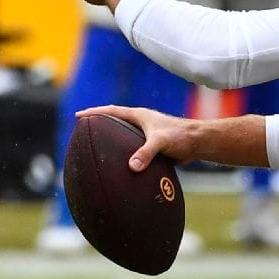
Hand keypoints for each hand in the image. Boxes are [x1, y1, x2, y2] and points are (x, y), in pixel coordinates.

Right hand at [75, 105, 195, 171]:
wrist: (199, 143)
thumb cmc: (182, 136)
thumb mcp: (161, 142)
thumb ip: (146, 153)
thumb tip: (132, 167)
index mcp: (139, 116)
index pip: (111, 111)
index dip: (94, 113)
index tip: (79, 115)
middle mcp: (142, 123)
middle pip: (115, 122)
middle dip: (99, 125)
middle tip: (82, 132)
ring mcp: (146, 134)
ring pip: (124, 137)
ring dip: (111, 141)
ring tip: (96, 150)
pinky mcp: (152, 146)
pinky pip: (133, 149)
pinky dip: (124, 155)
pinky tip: (118, 166)